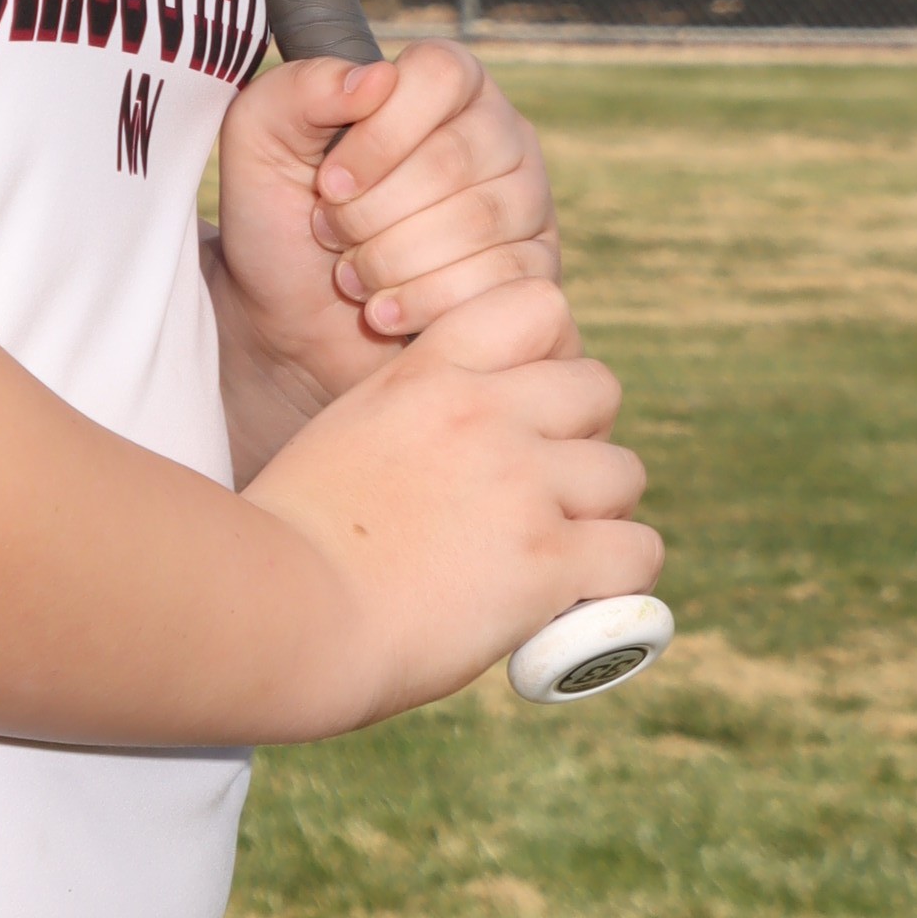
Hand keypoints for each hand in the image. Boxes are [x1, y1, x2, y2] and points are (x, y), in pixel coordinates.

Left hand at [213, 42, 562, 417]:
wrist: (292, 324)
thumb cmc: (279, 221)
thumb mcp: (258, 141)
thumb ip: (299, 90)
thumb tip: (375, 78)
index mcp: (440, 83)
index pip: (438, 75)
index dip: (379, 135)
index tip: (328, 184)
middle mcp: (496, 131)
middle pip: (454, 157)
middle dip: (373, 211)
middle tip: (331, 236)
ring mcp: (526, 202)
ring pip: (478, 222)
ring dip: (393, 260)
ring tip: (351, 276)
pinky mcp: (534, 271)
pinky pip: (499, 282)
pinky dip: (425, 302)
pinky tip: (384, 311)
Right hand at [239, 277, 662, 730]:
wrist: (279, 611)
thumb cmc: (287, 544)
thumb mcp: (343, 437)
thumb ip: (409, 423)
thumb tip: (447, 464)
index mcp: (427, 373)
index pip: (539, 306)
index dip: (550, 354)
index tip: (527, 406)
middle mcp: (484, 413)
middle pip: (599, 388)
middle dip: (582, 439)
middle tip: (547, 493)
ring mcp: (521, 483)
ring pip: (624, 473)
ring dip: (602, 515)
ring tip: (561, 555)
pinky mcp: (547, 559)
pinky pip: (637, 552)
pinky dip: (619, 580)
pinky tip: (579, 598)